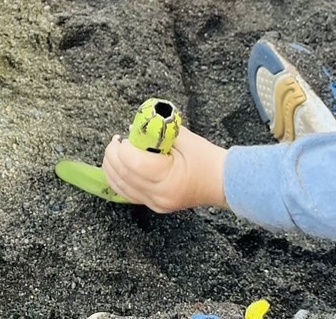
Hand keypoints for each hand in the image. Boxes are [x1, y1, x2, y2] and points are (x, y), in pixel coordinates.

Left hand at [101, 126, 229, 212]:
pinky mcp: (155, 207)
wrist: (223, 182)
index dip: (122, 147)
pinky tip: (118, 167)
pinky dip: (118, 180)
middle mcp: (159, 194)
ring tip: (115, 151)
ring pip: (120, 187)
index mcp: (167, 177)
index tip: (124, 137)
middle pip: (122, 174)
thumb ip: (155, 132)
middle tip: (116, 141)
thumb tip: (132, 129)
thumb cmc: (206, 158)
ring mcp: (156, 203)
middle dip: (112, 155)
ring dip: (111, 167)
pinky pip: (128, 194)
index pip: (132, 162)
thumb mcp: (182, 138)